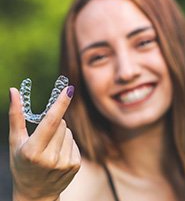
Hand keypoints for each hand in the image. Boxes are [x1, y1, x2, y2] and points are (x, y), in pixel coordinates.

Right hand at [9, 86, 80, 200]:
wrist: (35, 193)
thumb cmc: (21, 164)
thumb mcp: (15, 142)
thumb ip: (16, 116)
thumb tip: (14, 91)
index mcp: (33, 151)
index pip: (50, 122)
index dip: (60, 104)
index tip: (69, 89)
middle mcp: (50, 158)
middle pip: (61, 123)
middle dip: (54, 123)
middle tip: (44, 137)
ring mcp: (65, 163)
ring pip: (68, 132)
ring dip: (61, 134)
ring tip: (50, 149)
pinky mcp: (75, 165)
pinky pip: (74, 142)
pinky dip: (67, 144)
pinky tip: (58, 155)